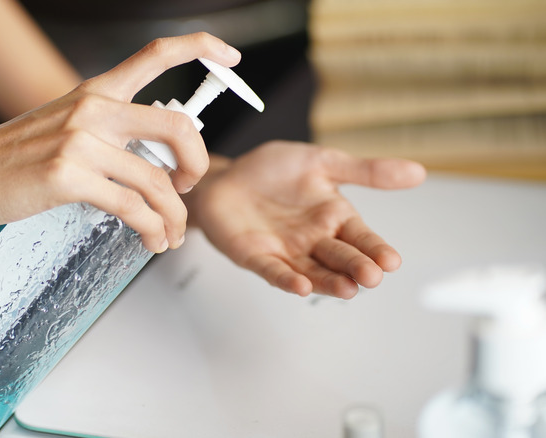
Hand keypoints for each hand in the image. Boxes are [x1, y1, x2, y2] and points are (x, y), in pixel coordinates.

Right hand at [0, 33, 241, 252]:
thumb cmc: (11, 156)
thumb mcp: (62, 126)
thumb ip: (107, 132)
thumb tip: (151, 159)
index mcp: (95, 91)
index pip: (156, 54)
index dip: (201, 47)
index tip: (230, 57)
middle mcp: (93, 108)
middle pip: (178, 127)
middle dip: (199, 163)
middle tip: (191, 186)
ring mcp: (81, 141)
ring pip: (158, 182)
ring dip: (175, 216)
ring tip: (171, 234)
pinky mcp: (69, 176)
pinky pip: (132, 207)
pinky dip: (152, 229)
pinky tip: (151, 239)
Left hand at [187, 141, 426, 298]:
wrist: (226, 176)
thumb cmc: (271, 170)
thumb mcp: (322, 162)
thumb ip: (366, 171)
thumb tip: (418, 171)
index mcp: (333, 218)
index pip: (361, 237)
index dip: (376, 249)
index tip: (391, 261)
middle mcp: (314, 240)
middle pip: (340, 258)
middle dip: (356, 268)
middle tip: (372, 277)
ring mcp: (286, 252)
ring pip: (313, 272)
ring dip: (329, 282)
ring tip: (347, 289)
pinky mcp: (257, 257)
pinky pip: (274, 271)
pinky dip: (287, 279)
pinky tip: (301, 286)